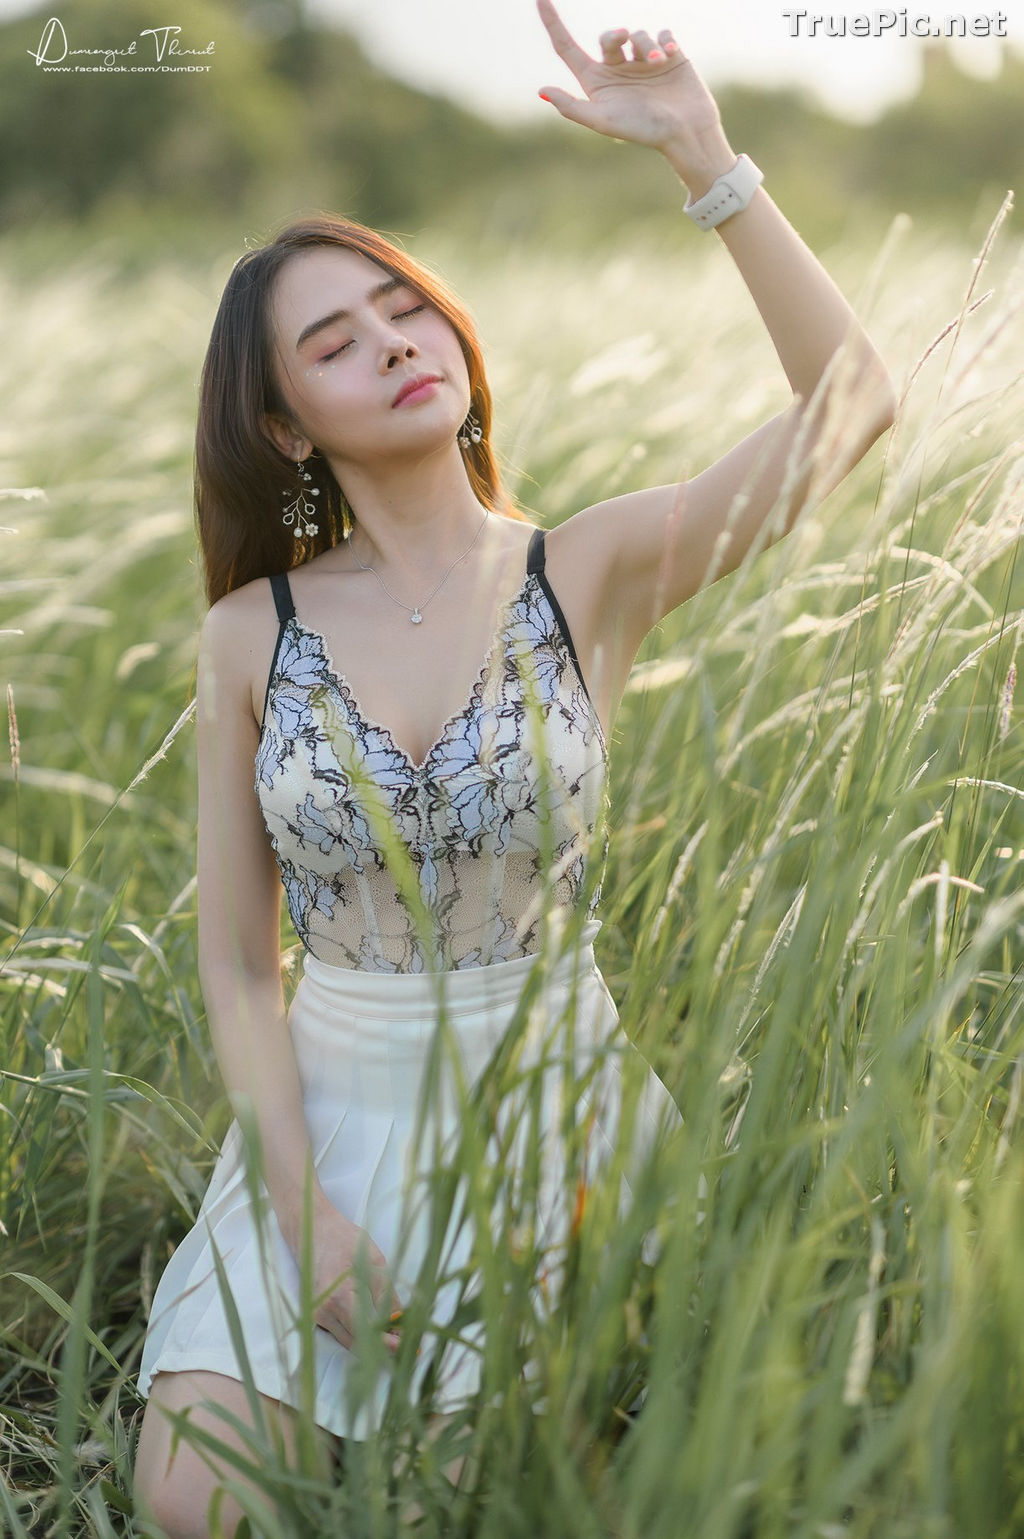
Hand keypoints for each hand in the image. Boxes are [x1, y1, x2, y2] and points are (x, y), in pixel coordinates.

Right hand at [283, 1191, 404, 1355]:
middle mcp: (324, 1312)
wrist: (313, 1231)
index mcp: (339, 1297)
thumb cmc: (344, 1240)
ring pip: (348, 1342)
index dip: (388, 1342)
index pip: (366, 1332)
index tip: (407, 1347)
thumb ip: (386, 1295)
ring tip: (396, 1341)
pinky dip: (358, 1336)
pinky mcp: (317, 1314)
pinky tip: (377, 1332)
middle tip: (406, 1348)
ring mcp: (317, 1315)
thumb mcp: (374, 1261)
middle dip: (382, 1349)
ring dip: (371, 1345)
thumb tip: (400, 1322)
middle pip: (356, 1344)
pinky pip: (340, 1333)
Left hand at [536, 0, 734, 190]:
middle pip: (607, 37)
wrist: (686, 133)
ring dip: (646, 46)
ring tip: (657, 64)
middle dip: (614, 34)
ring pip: (638, 34)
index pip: (567, 48)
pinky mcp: (668, 56)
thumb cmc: (644, 131)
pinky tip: (671, 55)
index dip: (552, 23)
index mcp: (597, 83)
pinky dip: (665, 40)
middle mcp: (617, 69)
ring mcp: (642, 62)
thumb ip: (572, 107)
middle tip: (623, 39)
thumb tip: (542, 90)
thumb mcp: (604, 122)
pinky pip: (662, 33)